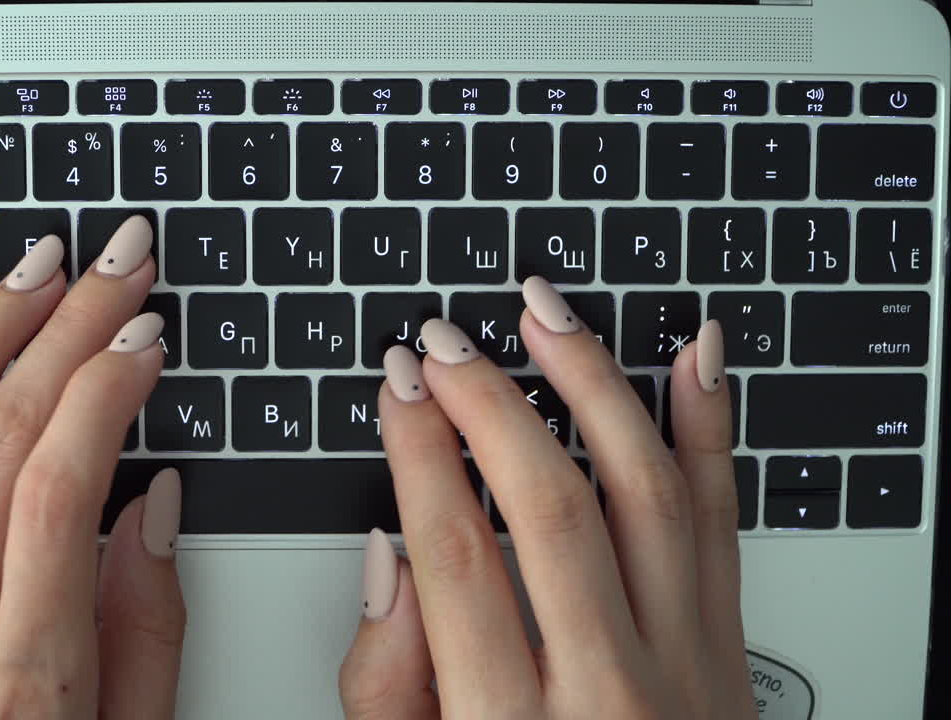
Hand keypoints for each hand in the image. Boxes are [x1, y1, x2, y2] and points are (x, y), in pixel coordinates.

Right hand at [340, 277, 756, 719]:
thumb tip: (389, 559)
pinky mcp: (730, 651)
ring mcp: (685, 666)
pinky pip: (725, 521)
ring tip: (546, 317)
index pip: (456, 553)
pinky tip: (695, 359)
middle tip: (448, 342)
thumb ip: (385, 682)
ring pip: (645, 492)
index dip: (418, 452)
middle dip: (489, 405)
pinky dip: (712, 431)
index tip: (400, 386)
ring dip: (595, 386)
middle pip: (548, 508)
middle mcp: (608, 691)